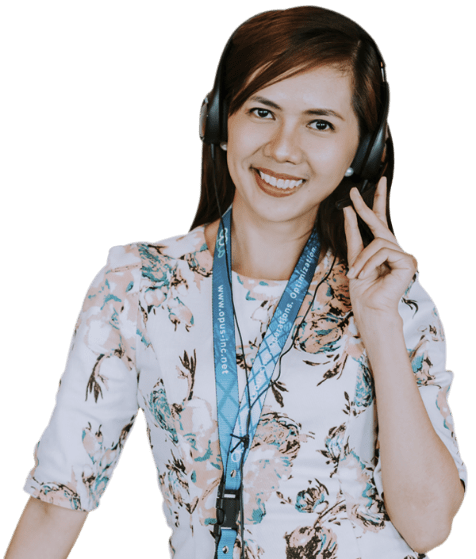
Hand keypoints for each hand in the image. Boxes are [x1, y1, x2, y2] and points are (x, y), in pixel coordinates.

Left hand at [343, 177, 417, 318]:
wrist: (368, 306)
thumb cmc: (362, 287)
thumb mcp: (353, 256)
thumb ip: (353, 234)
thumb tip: (348, 210)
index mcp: (382, 247)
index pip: (378, 220)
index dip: (373, 202)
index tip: (366, 187)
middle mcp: (394, 247)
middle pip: (380, 221)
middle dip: (365, 206)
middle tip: (353, 191)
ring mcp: (403, 254)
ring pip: (377, 242)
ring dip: (362, 259)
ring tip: (357, 273)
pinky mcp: (408, 261)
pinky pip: (383, 252)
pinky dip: (370, 263)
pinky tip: (368, 274)